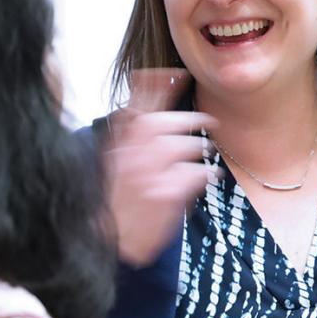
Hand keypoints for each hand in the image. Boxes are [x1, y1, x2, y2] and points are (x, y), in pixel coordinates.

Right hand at [104, 68, 216, 264]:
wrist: (108, 243)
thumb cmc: (114, 203)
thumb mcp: (113, 165)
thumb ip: (128, 137)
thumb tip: (142, 107)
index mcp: (117, 147)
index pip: (136, 108)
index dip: (156, 85)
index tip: (177, 73)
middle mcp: (130, 157)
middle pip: (164, 123)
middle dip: (190, 119)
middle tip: (208, 121)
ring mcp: (146, 175)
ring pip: (184, 146)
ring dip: (200, 149)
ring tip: (205, 156)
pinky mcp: (164, 195)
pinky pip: (195, 174)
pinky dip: (205, 174)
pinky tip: (208, 177)